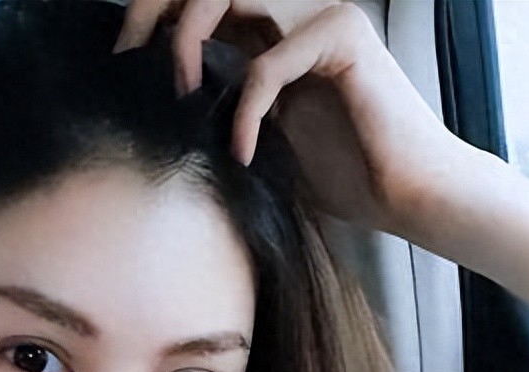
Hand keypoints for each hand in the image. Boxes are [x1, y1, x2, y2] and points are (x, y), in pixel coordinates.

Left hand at [112, 0, 473, 237]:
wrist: (407, 195)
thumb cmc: (345, 178)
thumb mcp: (263, 146)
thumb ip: (222, 118)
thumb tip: (157, 123)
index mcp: (271, 35)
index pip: (201, 4)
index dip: (153, 16)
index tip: (121, 61)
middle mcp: (293, 13)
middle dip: (155, 9)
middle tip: (126, 57)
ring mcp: (321, 15)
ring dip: (189, 43)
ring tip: (179, 98)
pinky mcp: (344, 36)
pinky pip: (268, 62)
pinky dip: (245, 112)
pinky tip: (242, 154)